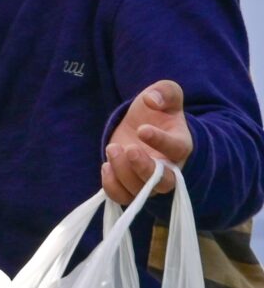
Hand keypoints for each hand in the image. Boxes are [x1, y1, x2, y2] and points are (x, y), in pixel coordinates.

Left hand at [102, 79, 194, 202]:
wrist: (145, 125)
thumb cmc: (158, 111)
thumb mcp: (166, 93)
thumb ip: (165, 91)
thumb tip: (152, 100)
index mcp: (181, 144)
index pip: (177, 149)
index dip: (161, 142)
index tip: (142, 129)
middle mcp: (169, 168)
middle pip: (164, 183)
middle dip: (144, 169)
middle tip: (129, 149)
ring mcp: (148, 179)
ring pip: (140, 191)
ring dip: (123, 173)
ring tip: (113, 148)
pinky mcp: (129, 183)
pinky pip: (122, 196)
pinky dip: (111, 186)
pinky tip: (106, 165)